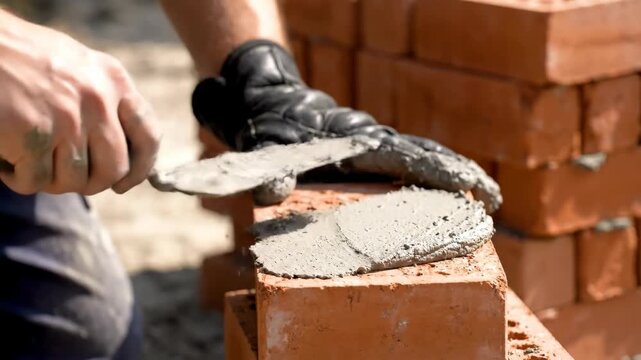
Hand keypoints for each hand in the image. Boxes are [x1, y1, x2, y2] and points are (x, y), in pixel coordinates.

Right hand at [0, 12, 159, 194]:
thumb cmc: (22, 57)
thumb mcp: (78, 68)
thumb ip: (105, 104)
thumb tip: (126, 155)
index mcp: (113, 80)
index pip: (148, 137)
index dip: (140, 169)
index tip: (123, 183)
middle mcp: (98, 100)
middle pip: (113, 170)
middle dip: (89, 182)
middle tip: (62, 173)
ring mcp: (68, 119)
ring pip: (75, 181)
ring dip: (49, 179)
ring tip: (27, 156)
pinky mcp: (34, 136)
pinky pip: (36, 182)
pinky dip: (18, 178)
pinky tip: (6, 156)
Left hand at [192, 40, 500, 211]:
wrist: (272, 108)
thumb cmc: (272, 132)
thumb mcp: (265, 152)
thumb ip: (269, 172)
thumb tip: (274, 193)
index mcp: (356, 144)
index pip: (405, 156)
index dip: (437, 171)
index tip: (468, 185)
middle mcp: (373, 144)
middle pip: (426, 155)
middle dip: (461, 175)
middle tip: (494, 199)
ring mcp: (375, 149)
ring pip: (425, 157)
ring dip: (457, 176)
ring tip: (489, 198)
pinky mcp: (373, 157)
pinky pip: (412, 165)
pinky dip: (436, 177)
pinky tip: (454, 193)